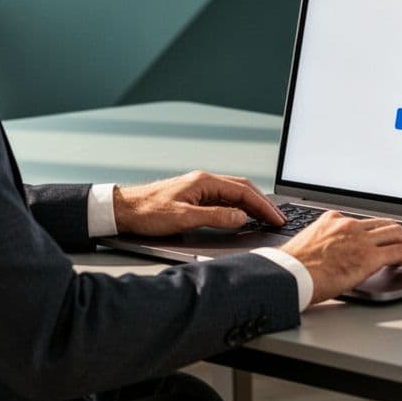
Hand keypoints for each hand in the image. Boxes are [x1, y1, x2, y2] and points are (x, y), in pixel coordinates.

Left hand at [113, 171, 285, 236]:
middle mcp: (204, 181)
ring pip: (234, 193)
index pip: (243, 191)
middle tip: (277, 219)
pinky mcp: (194, 196)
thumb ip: (215, 217)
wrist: (124, 210)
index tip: (276, 218)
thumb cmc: (148, 211)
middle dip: (262, 203)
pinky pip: (224, 199)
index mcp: (204, 182)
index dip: (263, 206)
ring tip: (265, 219)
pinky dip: (238, 207)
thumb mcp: (184, 217)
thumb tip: (241, 217)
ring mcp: (199, 188)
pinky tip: (241, 216)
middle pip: (242, 188)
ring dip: (251, 205)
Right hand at [280, 211, 401, 304]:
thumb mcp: (308, 244)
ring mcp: (360, 239)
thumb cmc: (292, 267)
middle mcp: (349, 225)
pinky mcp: (369, 256)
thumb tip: (330, 256)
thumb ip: (324, 243)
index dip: (381, 232)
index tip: (387, 239)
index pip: (366, 222)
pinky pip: (400, 252)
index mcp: (333, 220)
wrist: (289, 274)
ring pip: (398, 234)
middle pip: (386, 224)